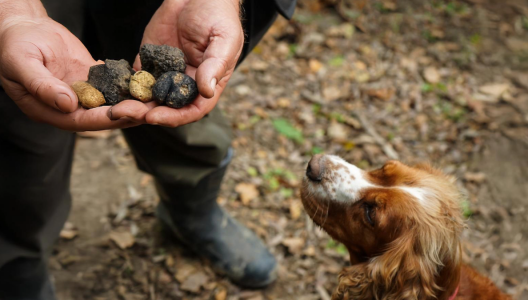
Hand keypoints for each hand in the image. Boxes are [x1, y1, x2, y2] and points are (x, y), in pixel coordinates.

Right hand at [0, 2, 149, 130]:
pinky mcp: (92, 79)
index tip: (127, 113)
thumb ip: (42, 85)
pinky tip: (149, 85)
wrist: (22, 27)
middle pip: (102, 117)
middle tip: (151, 110)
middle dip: (127, 115)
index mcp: (48, 110)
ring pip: (111, 103)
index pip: (81, 120)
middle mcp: (68, 107)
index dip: (105, 119)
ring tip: (157, 102)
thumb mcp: (22, 63)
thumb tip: (67, 105)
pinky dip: (130, 86)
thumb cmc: (14, 45)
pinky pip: (113, 86)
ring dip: (134, 104)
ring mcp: (82, 94)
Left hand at [113, 0, 243, 126]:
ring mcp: (165, 74)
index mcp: (205, 84)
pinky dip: (123, 86)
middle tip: (124, 112)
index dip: (173, 117)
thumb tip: (207, 91)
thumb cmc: (218, 16)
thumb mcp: (223, 40)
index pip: (190, 110)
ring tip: (113, 107)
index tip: (153, 116)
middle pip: (165, 108)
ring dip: (131, 104)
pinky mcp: (148, 61)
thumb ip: (214, 65)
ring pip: (147, 97)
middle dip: (144, 113)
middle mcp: (184, 84)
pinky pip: (135, 78)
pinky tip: (109, 88)